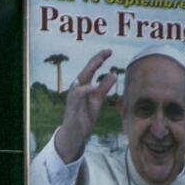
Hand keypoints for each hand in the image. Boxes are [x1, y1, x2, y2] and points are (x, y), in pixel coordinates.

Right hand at [54, 49, 116, 163]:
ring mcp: (73, 97)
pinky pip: (77, 96)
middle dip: (96, 60)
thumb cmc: (84, 115)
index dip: (99, 59)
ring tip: (100, 61)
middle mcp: (77, 88)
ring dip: (90, 69)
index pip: (91, 69)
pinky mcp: (71, 106)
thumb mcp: (97, 100)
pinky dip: (84, 90)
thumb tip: (113, 74)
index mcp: (83, 86)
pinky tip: (93, 87)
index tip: (109, 51)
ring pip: (80, 79)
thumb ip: (104, 88)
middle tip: (107, 51)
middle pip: (86, 70)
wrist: (75, 133)